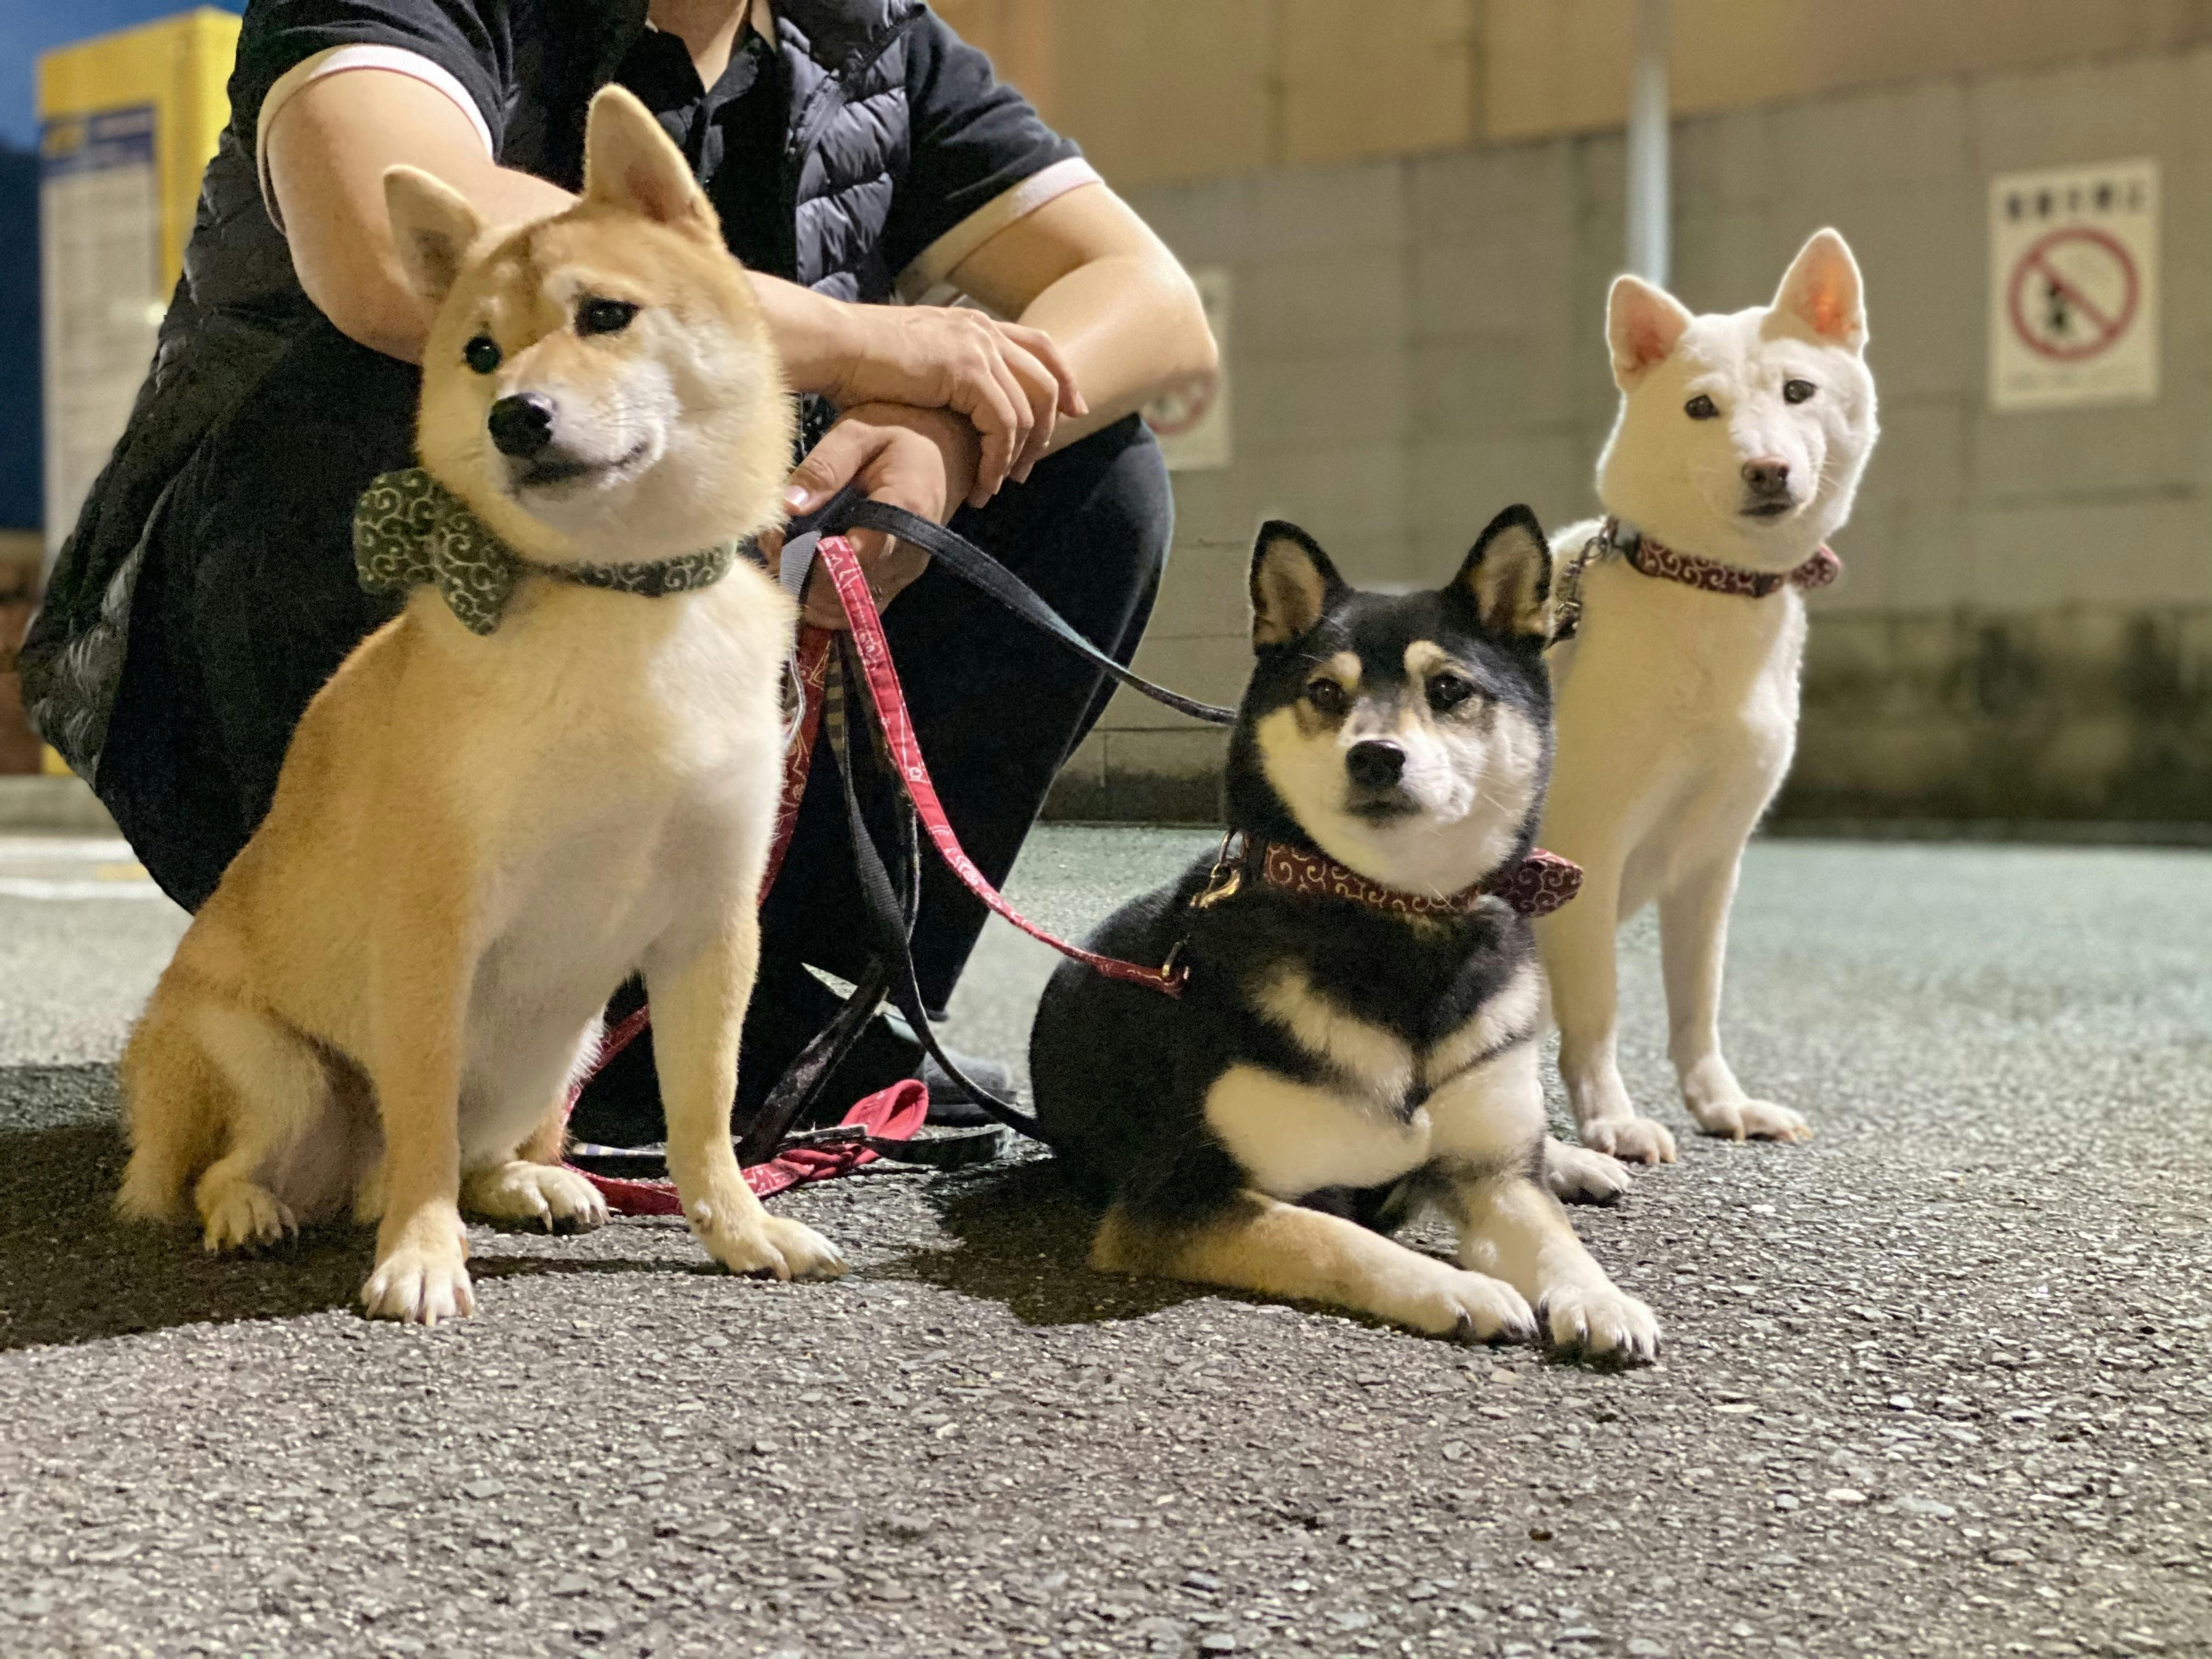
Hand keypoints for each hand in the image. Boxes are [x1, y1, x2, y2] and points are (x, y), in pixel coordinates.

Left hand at [765, 402, 980, 630]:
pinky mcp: (896, 582)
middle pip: (845, 591)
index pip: (855, 558)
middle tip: (775, 540)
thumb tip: (787, 507)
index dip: (810, 560)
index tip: (779, 538)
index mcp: (904, 509)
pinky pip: (853, 607)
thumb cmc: (899, 436)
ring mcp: (904, 573)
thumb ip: (823, 468)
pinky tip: (805, 562)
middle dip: (799, 574)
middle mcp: (909, 552)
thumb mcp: (858, 434)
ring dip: (806, 588)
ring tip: (787, 549)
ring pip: (845, 607)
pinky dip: (821, 594)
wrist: (946, 451)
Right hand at [828, 306, 1082, 502]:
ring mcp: (979, 348)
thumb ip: (948, 372)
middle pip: (1046, 380)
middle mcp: (983, 330)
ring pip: (1028, 410)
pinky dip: (998, 460)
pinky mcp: (968, 372)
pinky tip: (983, 482)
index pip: (1041, 346)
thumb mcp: (918, 360)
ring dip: (1016, 456)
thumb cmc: (861, 360)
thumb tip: (956, 399)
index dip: (1064, 380)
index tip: (1074, 413)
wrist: (836, 346)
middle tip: (1027, 470)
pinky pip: (1003, 425)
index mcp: (974, 323)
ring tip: (997, 486)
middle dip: (1046, 430)